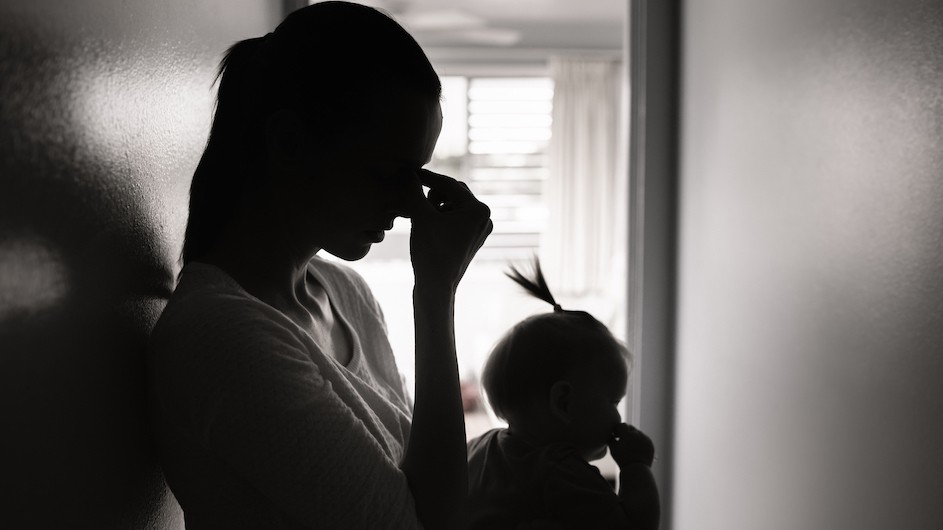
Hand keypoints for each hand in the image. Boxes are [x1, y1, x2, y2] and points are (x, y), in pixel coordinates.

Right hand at [404, 169, 492, 290]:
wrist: (436, 287)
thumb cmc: (430, 252)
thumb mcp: (420, 216)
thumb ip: (414, 191)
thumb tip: (406, 172)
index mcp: (478, 209)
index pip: (449, 184)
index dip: (427, 177)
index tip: (409, 172)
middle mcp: (485, 217)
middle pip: (454, 193)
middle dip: (432, 193)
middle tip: (413, 198)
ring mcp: (480, 229)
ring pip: (453, 205)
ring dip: (434, 205)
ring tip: (419, 216)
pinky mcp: (471, 239)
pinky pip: (455, 219)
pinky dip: (440, 217)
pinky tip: (426, 225)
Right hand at [608, 423, 654, 468]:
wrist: (636, 469)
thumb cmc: (622, 459)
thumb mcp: (613, 448)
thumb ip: (611, 438)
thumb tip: (611, 434)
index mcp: (628, 434)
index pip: (622, 425)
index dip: (617, 430)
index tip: (615, 435)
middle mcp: (638, 434)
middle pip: (630, 428)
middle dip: (626, 432)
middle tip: (621, 439)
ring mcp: (645, 438)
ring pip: (638, 433)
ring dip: (633, 436)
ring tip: (629, 445)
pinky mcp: (650, 443)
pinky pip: (644, 439)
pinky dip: (640, 441)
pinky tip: (636, 448)